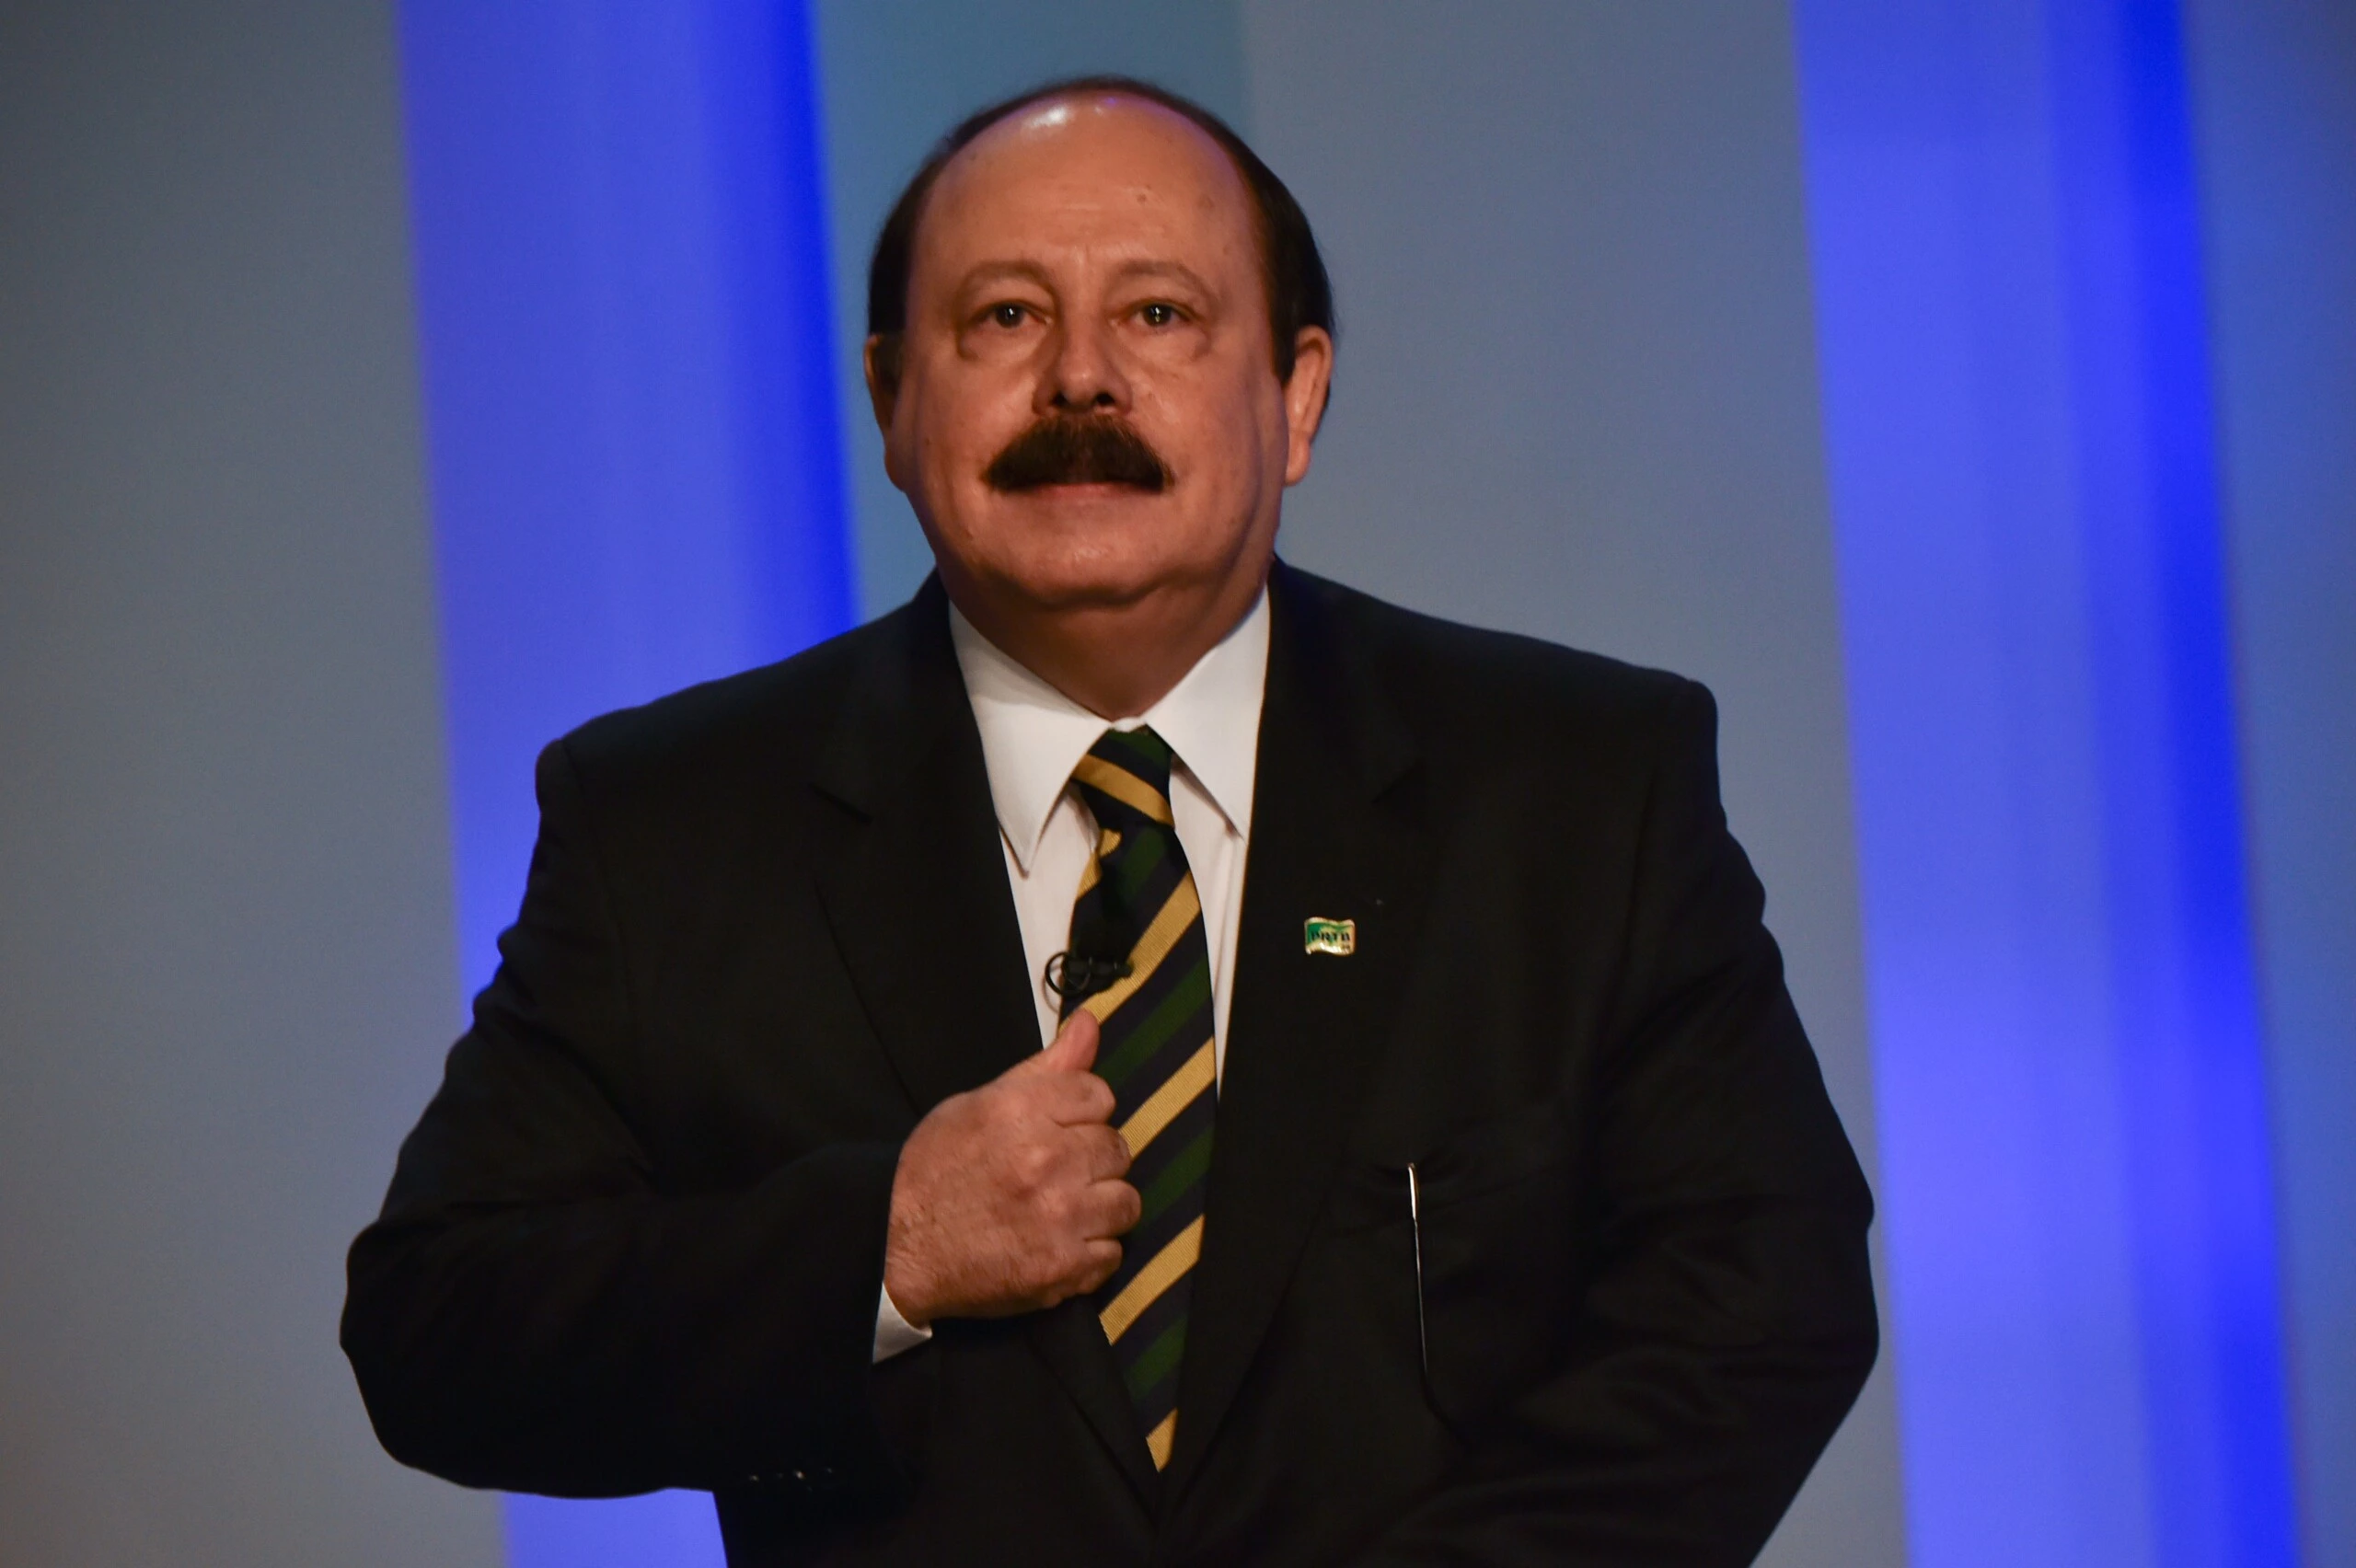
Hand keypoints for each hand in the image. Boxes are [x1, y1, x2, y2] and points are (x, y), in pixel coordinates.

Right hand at [883, 1010, 1138, 1325]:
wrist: (895, 1249)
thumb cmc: (933, 1170)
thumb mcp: (978, 1104)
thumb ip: (1044, 1068)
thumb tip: (1090, 1021)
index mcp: (1021, 1111)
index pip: (1099, 1095)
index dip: (1080, 1113)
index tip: (1058, 1130)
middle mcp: (1047, 1160)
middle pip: (1117, 1148)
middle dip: (1091, 1160)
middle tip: (1056, 1174)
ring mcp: (1059, 1217)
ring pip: (1125, 1202)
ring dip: (1100, 1208)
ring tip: (1063, 1211)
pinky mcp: (1063, 1268)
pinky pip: (1112, 1253)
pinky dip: (1090, 1253)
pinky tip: (1057, 1244)